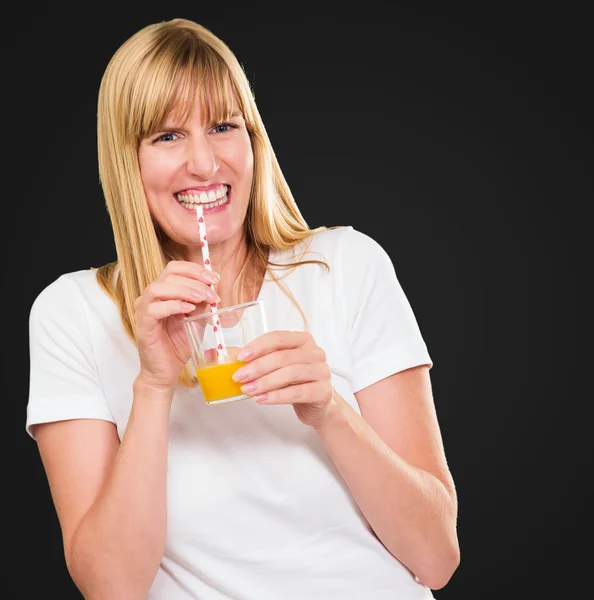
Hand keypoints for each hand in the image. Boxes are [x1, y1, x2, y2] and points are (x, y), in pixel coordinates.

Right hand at [134, 260, 219, 391]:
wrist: (166, 371)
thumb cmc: (177, 345)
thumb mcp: (197, 319)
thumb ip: (203, 303)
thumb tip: (214, 286)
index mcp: (163, 293)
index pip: (175, 269)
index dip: (195, 269)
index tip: (214, 278)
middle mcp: (150, 298)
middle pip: (168, 274)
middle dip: (194, 280)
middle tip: (212, 292)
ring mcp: (143, 311)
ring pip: (158, 288)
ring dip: (184, 290)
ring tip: (202, 299)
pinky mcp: (142, 325)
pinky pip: (153, 309)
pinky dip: (173, 306)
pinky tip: (189, 310)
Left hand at [232, 331, 335, 427]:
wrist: (317, 405)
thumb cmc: (295, 382)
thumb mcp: (278, 367)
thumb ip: (257, 360)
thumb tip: (224, 358)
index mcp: (303, 340)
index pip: (278, 338)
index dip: (258, 346)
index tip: (241, 357)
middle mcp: (315, 352)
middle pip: (283, 356)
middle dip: (258, 367)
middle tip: (239, 378)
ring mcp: (322, 371)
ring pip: (290, 373)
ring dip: (265, 382)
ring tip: (248, 390)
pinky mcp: (324, 391)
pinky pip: (298, 392)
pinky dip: (277, 396)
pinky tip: (262, 399)